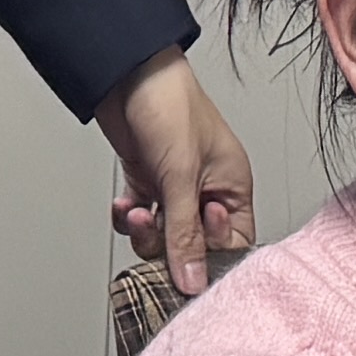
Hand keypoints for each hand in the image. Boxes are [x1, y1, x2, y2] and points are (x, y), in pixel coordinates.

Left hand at [94, 48, 255, 296]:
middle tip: (153, 228)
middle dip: (168, 243)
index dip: (211, 258)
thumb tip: (193, 282)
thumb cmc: (170, 106)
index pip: (233, 243)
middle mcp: (207, 190)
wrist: (126, 73)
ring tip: (135, 211)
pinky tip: (123, 204)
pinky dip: (128, 217)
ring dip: (144, 231)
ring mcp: (175, 187)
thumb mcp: (181, 177)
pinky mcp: (148, 182)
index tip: (187, 261)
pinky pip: (140, 218)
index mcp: (232, 186)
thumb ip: (185, 235)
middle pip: (193, 245)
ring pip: (163, 235)